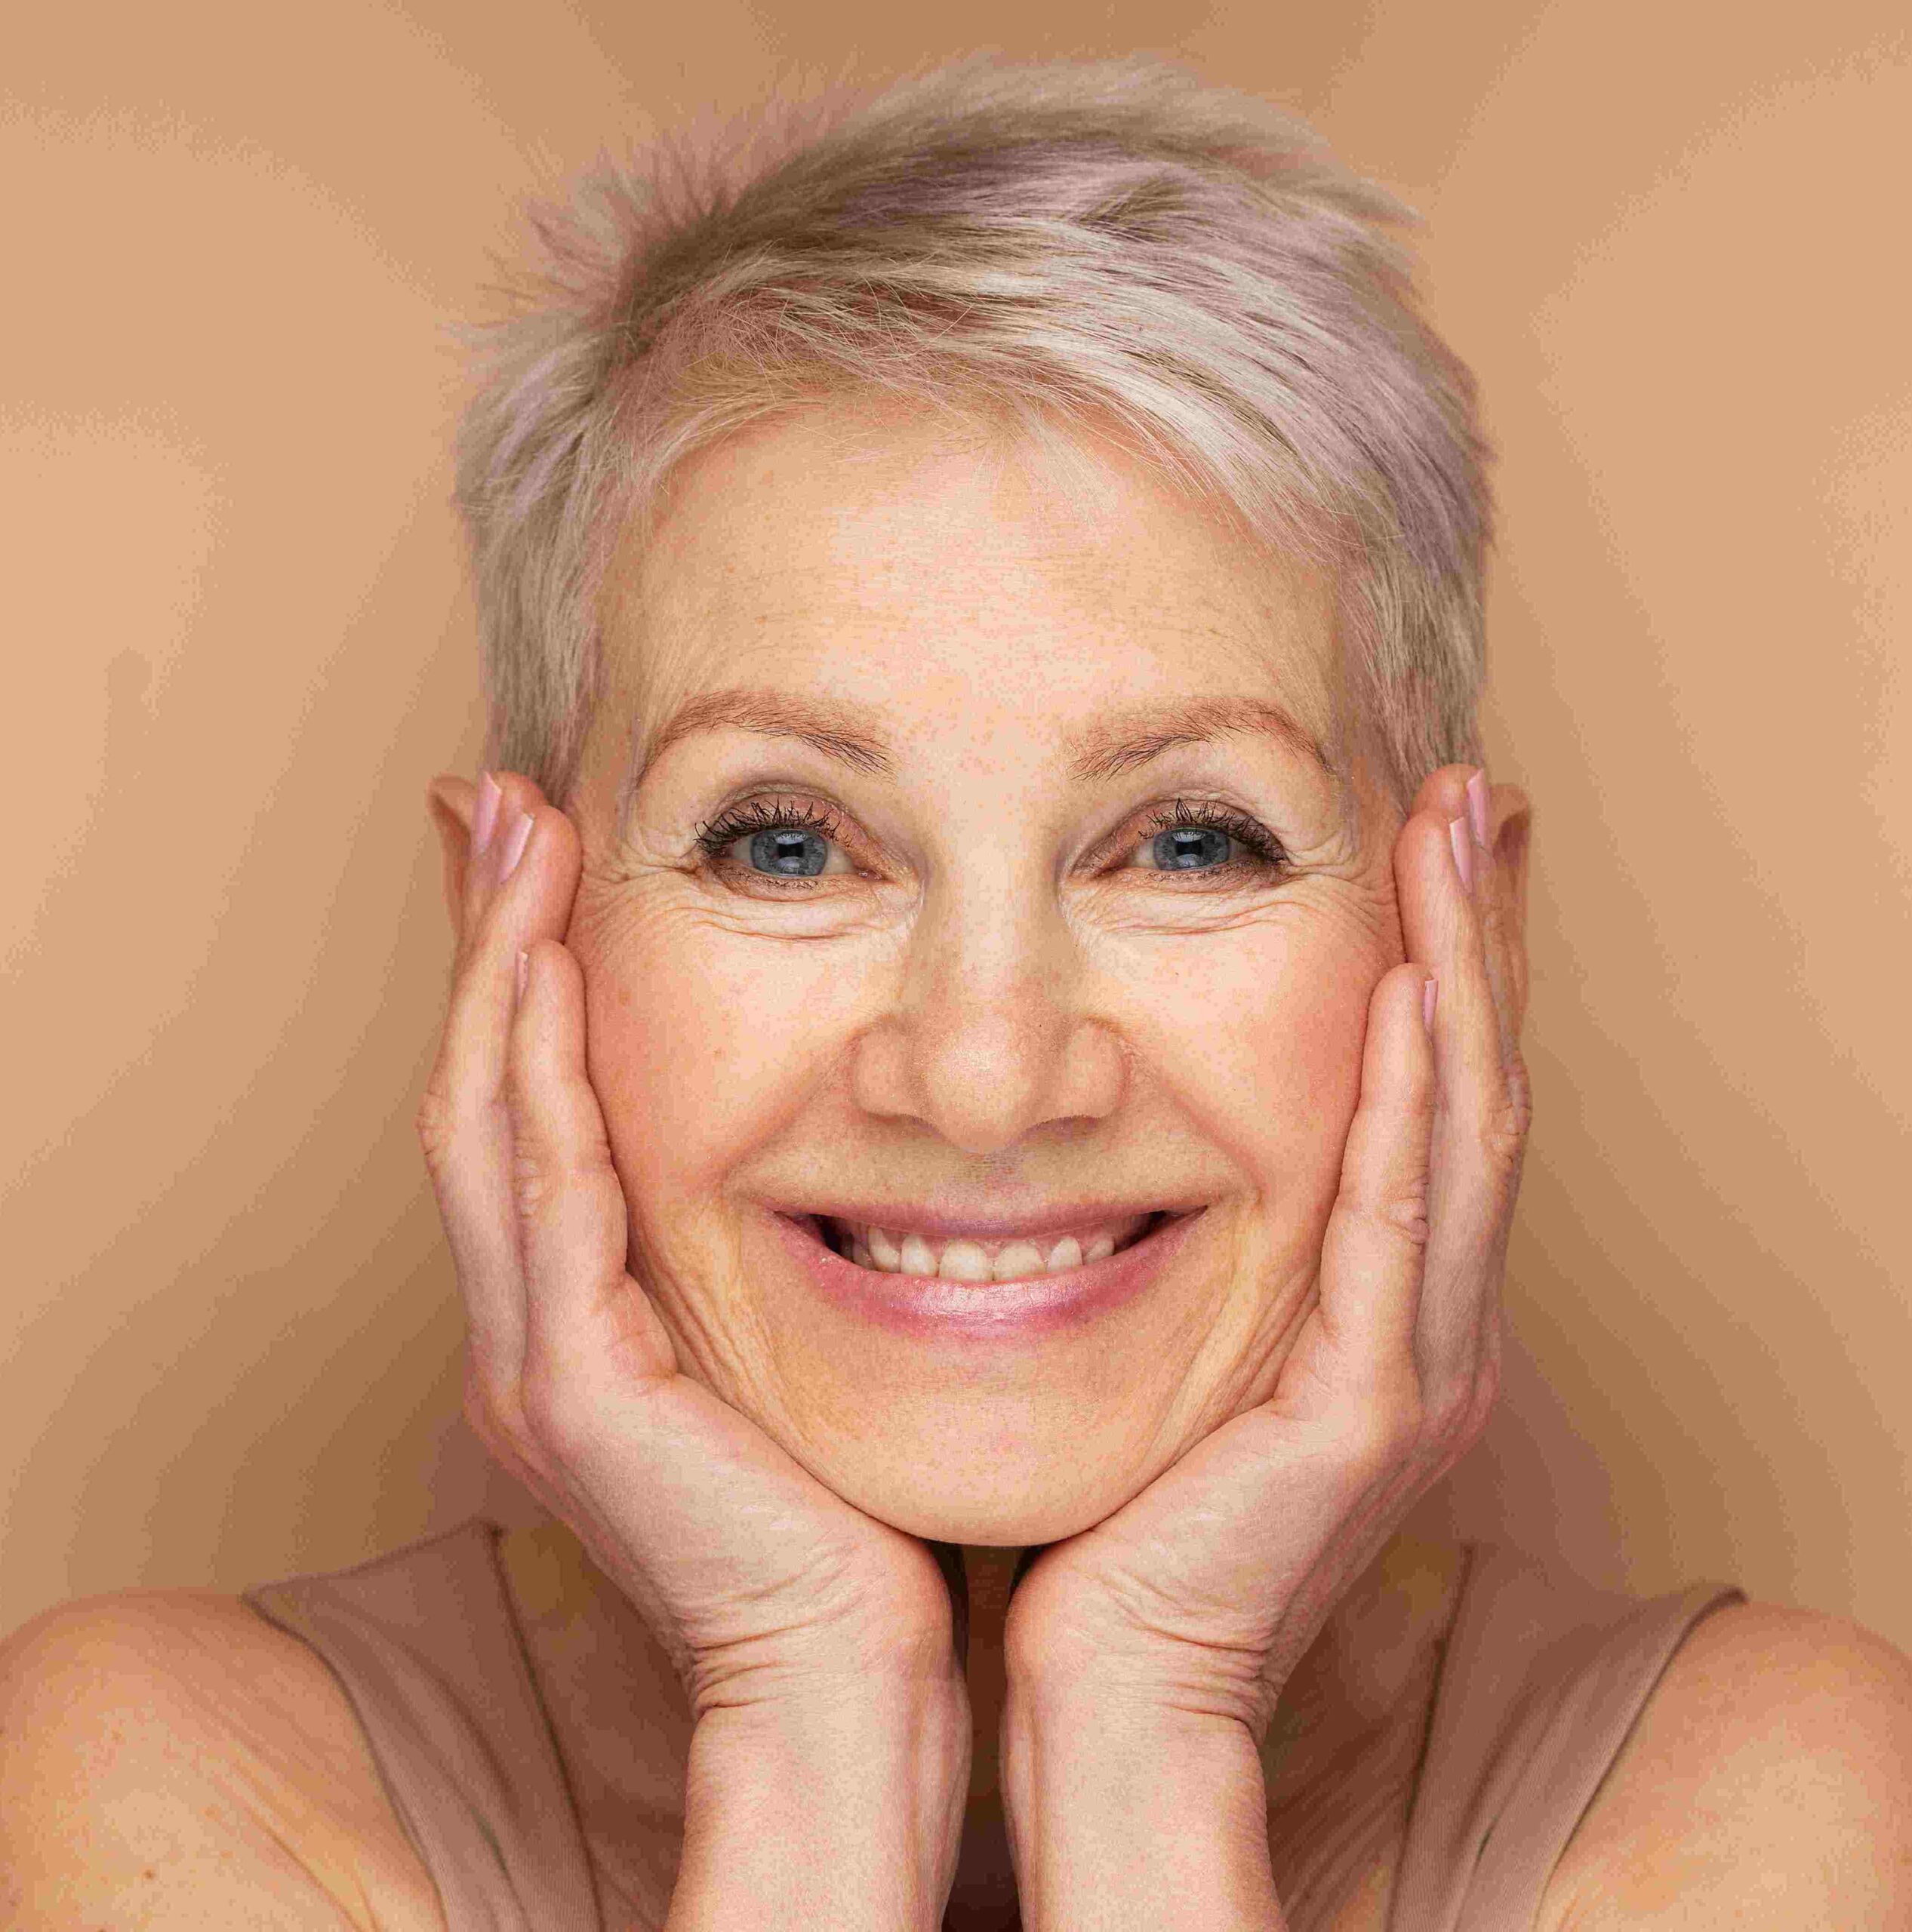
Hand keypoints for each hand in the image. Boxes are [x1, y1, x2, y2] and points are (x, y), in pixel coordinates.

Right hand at [417, 771, 967, 1926]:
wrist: (844, 1666)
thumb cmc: (841, 1497)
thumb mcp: (784, 1326)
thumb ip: (760, 1229)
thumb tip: (822, 1111)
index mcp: (573, 1310)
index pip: (527, 1104)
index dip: (520, 970)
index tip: (543, 845)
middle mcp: (526, 1326)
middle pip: (478, 1090)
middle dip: (487, 937)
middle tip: (501, 799)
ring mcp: (531, 1363)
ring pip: (485, 1126)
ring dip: (498, 975)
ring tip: (518, 841)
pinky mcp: (567, 1396)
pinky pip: (545, 1208)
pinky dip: (542, 1085)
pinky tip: (559, 981)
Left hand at [1003, 761, 1531, 1736]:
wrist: (1119, 1680)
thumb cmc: (1125, 1505)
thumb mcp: (1181, 1331)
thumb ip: (1202, 1231)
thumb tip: (1131, 1112)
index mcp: (1385, 1303)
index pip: (1432, 1096)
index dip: (1445, 961)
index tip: (1426, 835)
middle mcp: (1428, 1323)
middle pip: (1474, 1086)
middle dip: (1478, 933)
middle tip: (1475, 790)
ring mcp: (1415, 1368)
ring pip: (1464, 1133)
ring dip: (1463, 976)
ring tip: (1458, 837)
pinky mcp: (1368, 1412)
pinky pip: (1398, 1232)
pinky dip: (1410, 1110)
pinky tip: (1410, 999)